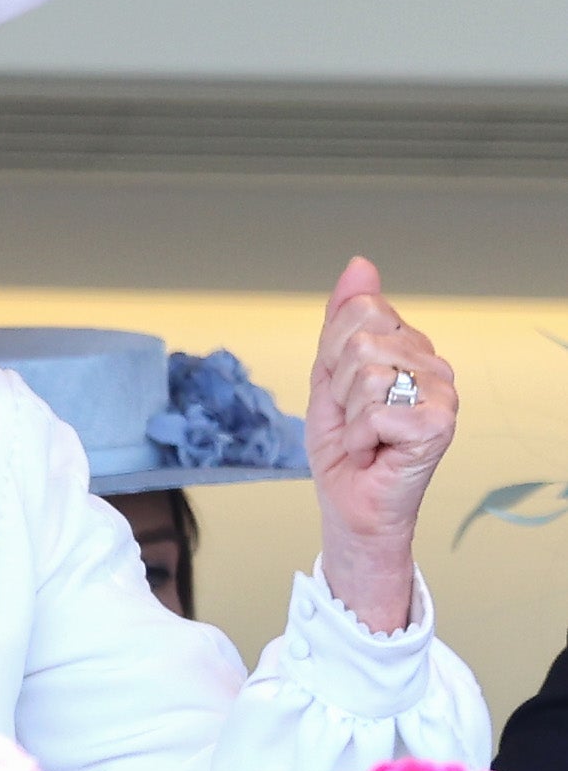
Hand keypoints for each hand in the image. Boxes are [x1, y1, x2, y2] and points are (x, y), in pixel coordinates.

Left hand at [307, 256, 455, 633]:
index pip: (361, 311)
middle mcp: (433, 365)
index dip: (333, 353)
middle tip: (352, 420)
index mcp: (408, 348)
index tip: (341, 391)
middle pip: (361, 339)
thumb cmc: (345, 449)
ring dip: (347, 416)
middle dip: (337, 387)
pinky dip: (359, 437)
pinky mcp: (439, 424)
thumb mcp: (328, 377)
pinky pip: (375, 410)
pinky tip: (374, 451)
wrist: (351, 505)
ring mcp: (442, 394)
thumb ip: (340, 322)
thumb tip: (360, 265)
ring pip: (367, 373)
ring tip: (363, 436)